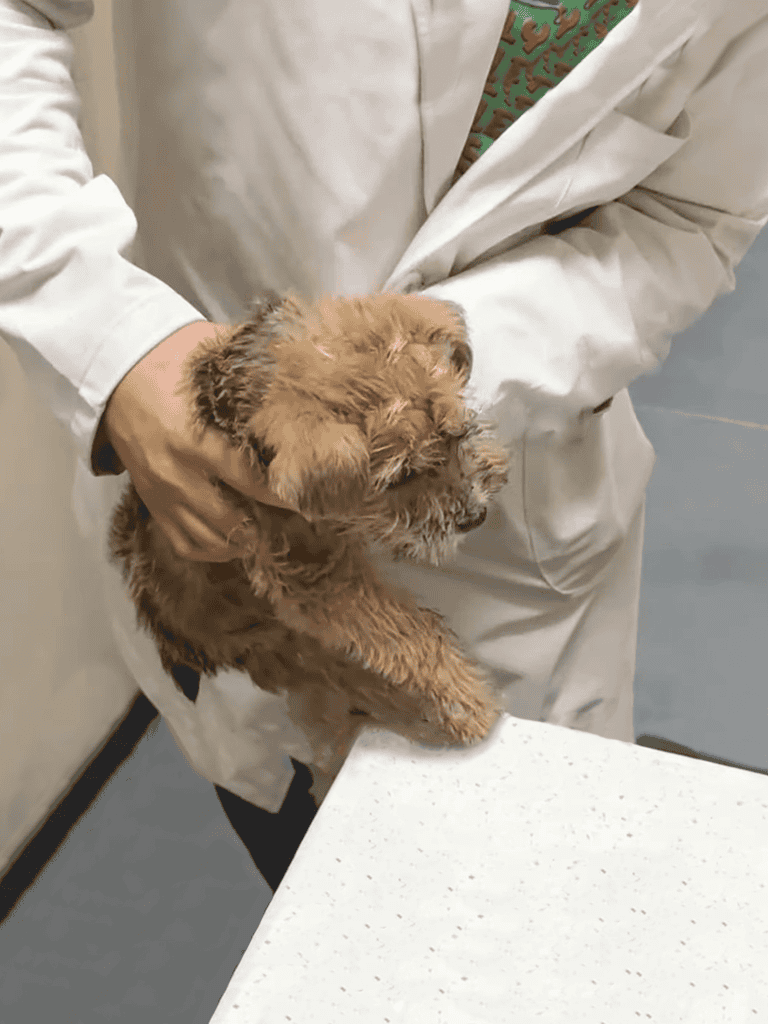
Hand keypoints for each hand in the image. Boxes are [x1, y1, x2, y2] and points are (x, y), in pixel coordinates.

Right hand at [102, 319, 293, 561]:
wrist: (114, 368)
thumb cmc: (170, 359)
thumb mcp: (213, 357)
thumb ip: (257, 367)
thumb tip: (307, 369)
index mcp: (195, 441)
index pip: (250, 482)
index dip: (282, 495)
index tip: (309, 495)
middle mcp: (177, 475)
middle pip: (232, 521)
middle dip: (267, 525)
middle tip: (294, 519)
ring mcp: (161, 493)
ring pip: (208, 540)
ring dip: (240, 542)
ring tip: (267, 532)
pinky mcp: (152, 501)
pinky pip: (182, 543)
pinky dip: (211, 549)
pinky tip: (234, 540)